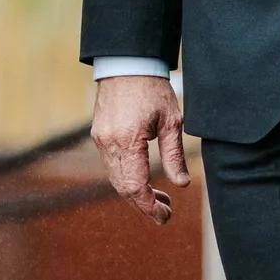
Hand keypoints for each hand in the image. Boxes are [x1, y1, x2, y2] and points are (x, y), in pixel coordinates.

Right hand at [91, 74, 188, 224]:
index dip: (150, 207)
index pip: (135, 187)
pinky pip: (111, 166)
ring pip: (115, 179)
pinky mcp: (99, 135)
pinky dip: (126, 178)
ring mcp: (101, 139)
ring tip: (160, 197)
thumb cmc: (152, 89)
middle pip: (123, 188)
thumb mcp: (171, 121)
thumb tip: (181, 185)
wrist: (127, 63)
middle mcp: (109, 143)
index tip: (166, 216)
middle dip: (143, 205)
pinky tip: (144, 179)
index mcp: (128, 140)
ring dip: (135, 193)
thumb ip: (174, 155)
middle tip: (166, 212)